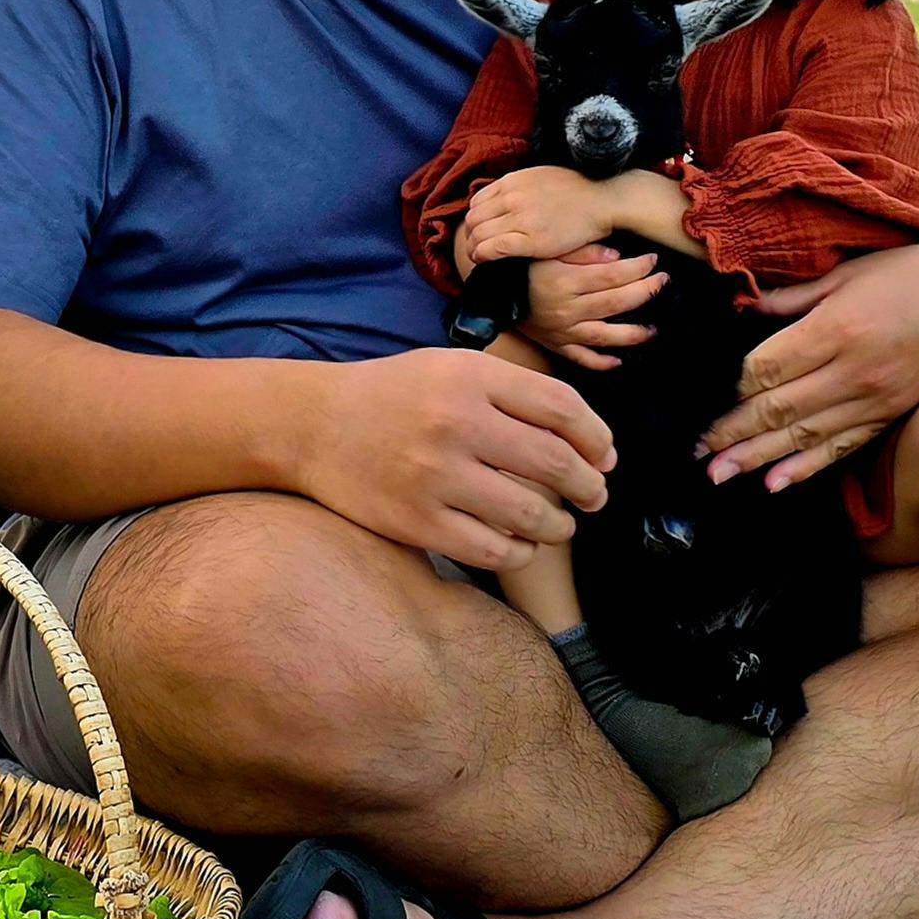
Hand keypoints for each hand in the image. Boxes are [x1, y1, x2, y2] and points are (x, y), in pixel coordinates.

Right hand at [291, 346, 614, 571]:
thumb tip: (587, 438)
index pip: (563, 408)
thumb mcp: (450, 367)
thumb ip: (513, 390)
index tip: (605, 457)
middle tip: (594, 496)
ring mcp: (434, 476)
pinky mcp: (416, 521)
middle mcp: (454, 423)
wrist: (313, 425)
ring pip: (530, 514)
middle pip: (556, 463)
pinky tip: (520, 543)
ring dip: (559, 525)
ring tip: (559, 524)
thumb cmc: (395, 396)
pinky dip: (519, 551)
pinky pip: (493, 550)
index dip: (598, 438)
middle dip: (590, 487)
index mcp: (470, 377)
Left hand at [455, 166, 626, 271]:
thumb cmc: (578, 188)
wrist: (602, 199)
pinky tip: (483, 259)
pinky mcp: (530, 239)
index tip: (480, 227)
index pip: (476, 201)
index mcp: (513, 181)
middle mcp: (511, 197)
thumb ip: (518, 185)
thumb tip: (503, 196)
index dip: (475, 217)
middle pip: (474, 218)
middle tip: (475, 244)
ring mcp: (520, 218)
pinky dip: (482, 254)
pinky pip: (493, 248)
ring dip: (474, 246)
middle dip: (471, 233)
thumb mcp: (541, 174)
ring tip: (478, 255)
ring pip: (479, 234)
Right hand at [520, 245, 668, 371]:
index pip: (612, 275)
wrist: (488, 293)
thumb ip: (582, 251)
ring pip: (605, 336)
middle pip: (616, 302)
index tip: (653, 260)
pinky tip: (618, 361)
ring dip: (634, 334)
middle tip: (662, 282)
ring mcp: (562, 331)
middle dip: (646, 291)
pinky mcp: (556, 345)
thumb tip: (617, 257)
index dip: (639, 267)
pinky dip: (601, 363)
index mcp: (564, 281)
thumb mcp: (547, 249)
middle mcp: (566, 309)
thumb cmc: (521, 266)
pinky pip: (581, 359)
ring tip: (652, 330)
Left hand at [698, 232, 918, 491]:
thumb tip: (740, 307)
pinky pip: (843, 447)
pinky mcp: (892, 412)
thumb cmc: (914, 270)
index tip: (700, 400)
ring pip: (805, 436)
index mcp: (839, 328)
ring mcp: (877, 398)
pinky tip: (775, 482)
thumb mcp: (850, 271)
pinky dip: (807, 467)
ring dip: (758, 458)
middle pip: (779, 409)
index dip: (731, 389)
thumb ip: (793, 296)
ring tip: (718, 474)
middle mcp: (856, 371)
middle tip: (694, 452)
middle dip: (732, 433)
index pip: (767, 368)